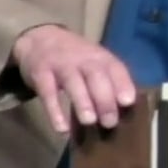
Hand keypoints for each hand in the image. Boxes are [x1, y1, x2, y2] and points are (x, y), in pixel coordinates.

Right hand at [11, 24, 137, 132]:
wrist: (39, 39)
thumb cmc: (75, 58)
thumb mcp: (94, 62)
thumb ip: (108, 82)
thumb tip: (123, 112)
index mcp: (100, 57)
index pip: (115, 68)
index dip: (123, 84)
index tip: (128, 102)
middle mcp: (82, 59)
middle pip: (96, 75)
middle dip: (104, 99)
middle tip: (109, 122)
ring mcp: (60, 65)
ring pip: (73, 81)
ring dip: (82, 102)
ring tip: (89, 122)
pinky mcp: (40, 74)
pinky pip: (47, 92)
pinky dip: (55, 111)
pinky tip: (62, 129)